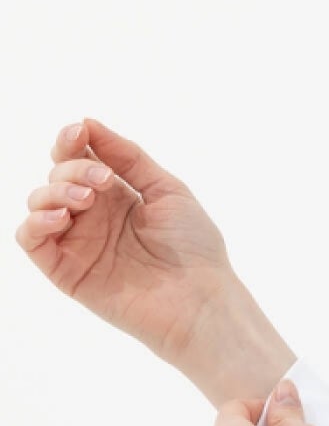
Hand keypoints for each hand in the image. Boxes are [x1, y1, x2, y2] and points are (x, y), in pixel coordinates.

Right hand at [16, 116, 236, 364]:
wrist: (200, 301)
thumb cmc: (194, 248)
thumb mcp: (166, 189)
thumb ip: (128, 157)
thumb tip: (87, 124)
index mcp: (118, 197)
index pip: (79, 159)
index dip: (71, 141)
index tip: (80, 131)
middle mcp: (94, 218)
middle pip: (58, 176)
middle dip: (73, 168)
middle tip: (104, 182)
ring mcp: (79, 245)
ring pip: (39, 203)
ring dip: (55, 190)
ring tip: (87, 200)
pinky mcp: (67, 273)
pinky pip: (31, 241)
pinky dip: (35, 222)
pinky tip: (61, 217)